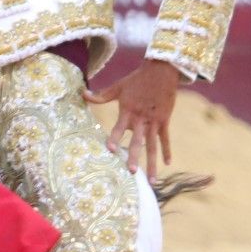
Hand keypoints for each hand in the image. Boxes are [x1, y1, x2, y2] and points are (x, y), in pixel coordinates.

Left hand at [86, 59, 180, 174]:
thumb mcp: (118, 87)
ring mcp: (154, 121)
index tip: (110, 149)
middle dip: (134, 157)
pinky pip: (166, 138)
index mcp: (128, 111)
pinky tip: (168, 163)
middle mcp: (141, 119)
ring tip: (152, 180)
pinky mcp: (164, 120)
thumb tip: (82, 94)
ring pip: (153, 146)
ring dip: (152, 163)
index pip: (119, 127)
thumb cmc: (137, 79)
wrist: (161, 71)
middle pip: (137, 141)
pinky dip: (167, 150)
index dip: (115, 138)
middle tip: (131, 172)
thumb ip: (101, 96)